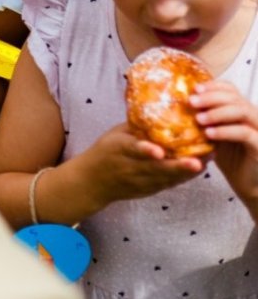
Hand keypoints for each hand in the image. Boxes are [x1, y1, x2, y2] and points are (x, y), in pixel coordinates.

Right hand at [78, 123, 203, 207]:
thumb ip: (136, 126)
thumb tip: (160, 107)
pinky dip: (184, 176)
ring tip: (206, 160)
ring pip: (167, 179)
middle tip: (197, 162)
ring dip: (187, 171)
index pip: (132, 150)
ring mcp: (140, 182)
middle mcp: (130, 168)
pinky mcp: (148, 191)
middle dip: (177, 167)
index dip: (146, 151)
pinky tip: (199, 168)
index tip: (160, 151)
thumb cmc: (104, 152)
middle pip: (156, 169)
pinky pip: (169, 184)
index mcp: (118, 149)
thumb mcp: (115, 135)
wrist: (92, 182)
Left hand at [193, 80, 257, 217]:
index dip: (213, 86)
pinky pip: (244, 133)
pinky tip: (208, 134)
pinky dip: (224, 131)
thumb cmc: (229, 157)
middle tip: (191, 102)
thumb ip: (204, 119)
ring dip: (217, 112)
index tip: (194, 88)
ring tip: (198, 119)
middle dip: (210, 97)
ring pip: (241, 111)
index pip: (230, 89)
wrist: (247, 183)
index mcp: (242, 109)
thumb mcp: (214, 134)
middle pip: (234, 97)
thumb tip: (177, 104)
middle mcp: (253, 115)